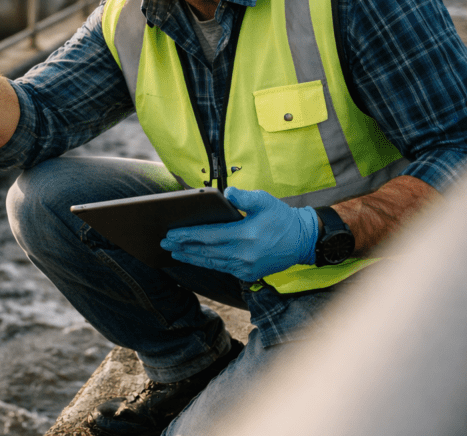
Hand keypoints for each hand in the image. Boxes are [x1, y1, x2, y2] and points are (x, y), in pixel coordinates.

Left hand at [160, 187, 318, 281]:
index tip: (170, 234)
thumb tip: (226, 192)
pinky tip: (195, 259)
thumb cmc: (281, 217)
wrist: (302, 241)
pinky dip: (206, 263)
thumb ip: (244, 196)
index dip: (187, 235)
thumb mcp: (265, 200)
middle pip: (205, 251)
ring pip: (211, 262)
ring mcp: (246, 267)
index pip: (208, 236)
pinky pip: (222, 268)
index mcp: (245, 235)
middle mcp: (243, 254)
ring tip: (174, 253)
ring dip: (191, 258)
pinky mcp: (248, 274)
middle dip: (182, 247)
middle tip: (164, 243)